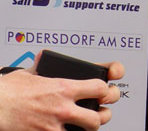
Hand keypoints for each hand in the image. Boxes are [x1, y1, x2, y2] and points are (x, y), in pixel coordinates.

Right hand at [0, 61, 124, 129]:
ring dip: (87, 129)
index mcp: (64, 88)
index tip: (103, 93)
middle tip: (98, 114)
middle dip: (101, 116)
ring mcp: (54, 125)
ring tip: (83, 126)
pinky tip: (67, 130)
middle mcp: (62, 108)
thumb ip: (42, 67)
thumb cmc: (8, 91)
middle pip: (99, 116)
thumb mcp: (30, 73)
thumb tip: (43, 58)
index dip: (105, 91)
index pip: (101, 88)